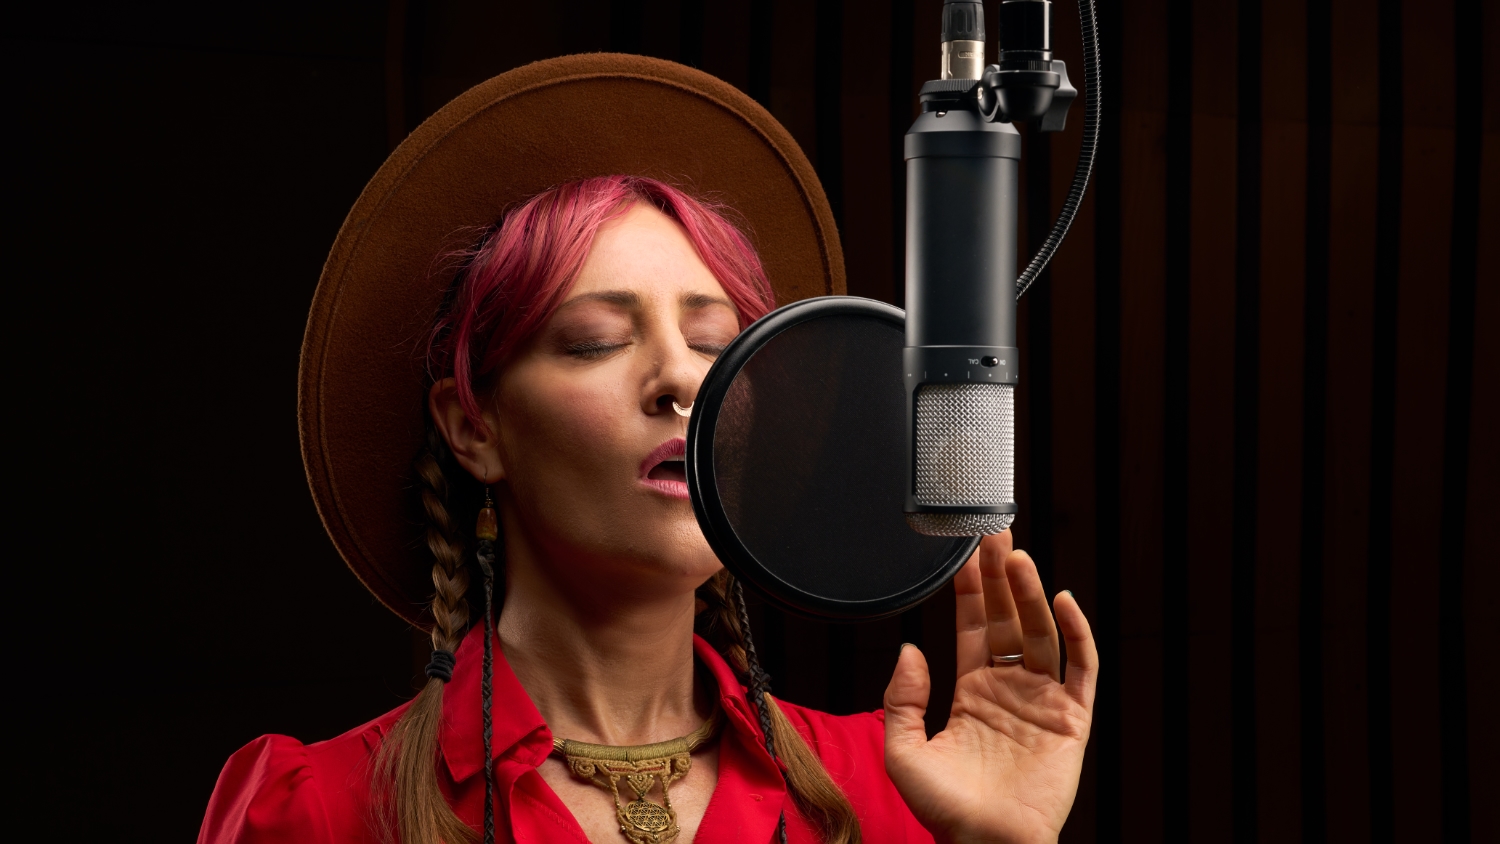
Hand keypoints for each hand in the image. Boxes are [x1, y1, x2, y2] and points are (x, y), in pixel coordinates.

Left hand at [883, 531, 1097, 843]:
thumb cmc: (945, 811)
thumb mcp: (904, 752)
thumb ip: (901, 700)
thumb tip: (909, 649)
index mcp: (972, 690)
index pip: (973, 625)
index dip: (971, 588)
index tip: (965, 551)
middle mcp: (1009, 688)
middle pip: (1008, 618)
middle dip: (1002, 575)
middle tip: (994, 531)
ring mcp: (1042, 701)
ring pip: (1040, 634)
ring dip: (1030, 595)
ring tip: (1017, 558)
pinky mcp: (1072, 720)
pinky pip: (1080, 670)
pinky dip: (1077, 634)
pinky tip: (1063, 602)